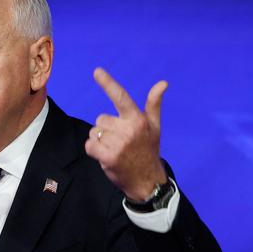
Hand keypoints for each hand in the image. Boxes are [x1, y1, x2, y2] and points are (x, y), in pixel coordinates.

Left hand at [85, 67, 168, 200]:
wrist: (146, 180)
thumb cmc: (148, 150)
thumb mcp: (155, 127)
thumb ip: (154, 104)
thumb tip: (163, 83)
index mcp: (138, 119)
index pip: (120, 97)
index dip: (108, 83)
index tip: (97, 71)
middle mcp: (128, 130)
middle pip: (100, 119)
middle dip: (105, 129)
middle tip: (120, 142)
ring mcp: (118, 144)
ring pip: (94, 132)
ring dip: (100, 141)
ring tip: (115, 150)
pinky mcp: (108, 157)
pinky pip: (90, 145)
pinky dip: (93, 150)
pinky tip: (105, 156)